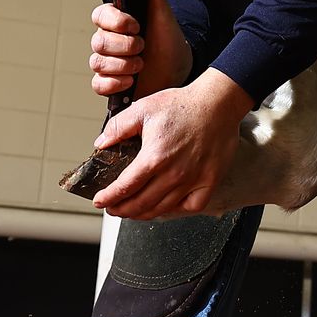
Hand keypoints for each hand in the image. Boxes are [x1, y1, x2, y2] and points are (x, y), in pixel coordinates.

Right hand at [89, 0, 190, 99]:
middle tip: (143, 47)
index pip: (100, 15)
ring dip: (121, 65)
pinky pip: (98, 84)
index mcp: (116, 21)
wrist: (179, 70)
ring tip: (141, 65)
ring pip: (97, 63)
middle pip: (98, 42)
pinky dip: (113, 84)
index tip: (137, 25)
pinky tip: (130, 81)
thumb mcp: (164, 15)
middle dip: (124, 46)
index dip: (116, 21)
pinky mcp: (110, 83)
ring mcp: (108, 62)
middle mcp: (108, 40)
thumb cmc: (168, 40)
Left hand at [90, 70, 255, 218]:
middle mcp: (173, 173)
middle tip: (112, 208)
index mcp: (154, 157)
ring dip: (143, 214)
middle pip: (141, 203)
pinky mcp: (210, 181)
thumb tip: (101, 143)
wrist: (217, 103)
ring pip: (163, 208)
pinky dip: (176, 210)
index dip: (108, 197)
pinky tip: (167, 206)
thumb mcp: (143, 109)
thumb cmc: (184, 105)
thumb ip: (118, 127)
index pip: (125, 187)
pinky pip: (191, 206)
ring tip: (133, 211)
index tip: (100, 201)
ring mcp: (193, 180)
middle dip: (121, 209)